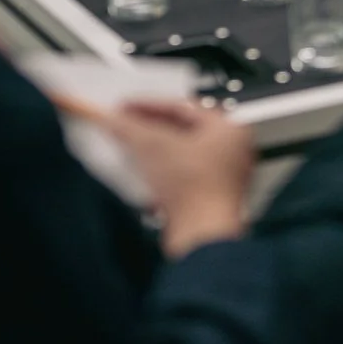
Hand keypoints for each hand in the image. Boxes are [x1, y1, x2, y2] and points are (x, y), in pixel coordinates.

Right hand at [94, 99, 254, 256]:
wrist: (201, 237)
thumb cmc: (193, 191)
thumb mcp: (151, 146)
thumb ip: (128, 127)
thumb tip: (111, 118)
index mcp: (227, 130)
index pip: (181, 107)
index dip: (147, 105)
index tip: (125, 108)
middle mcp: (231, 153)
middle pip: (182, 132)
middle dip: (149, 130)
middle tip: (126, 126)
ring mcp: (223, 180)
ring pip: (180, 157)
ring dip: (153, 153)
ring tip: (130, 149)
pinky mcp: (209, 202)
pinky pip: (181, 180)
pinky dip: (160, 175)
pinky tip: (143, 178)